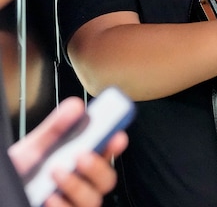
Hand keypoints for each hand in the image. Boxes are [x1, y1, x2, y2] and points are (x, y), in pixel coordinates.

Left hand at [8, 96, 127, 206]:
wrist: (3, 192)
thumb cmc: (22, 172)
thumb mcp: (35, 147)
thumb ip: (56, 128)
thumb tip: (76, 107)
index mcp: (81, 163)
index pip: (108, 154)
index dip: (116, 145)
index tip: (117, 135)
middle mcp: (82, 184)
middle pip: (107, 179)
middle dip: (98, 167)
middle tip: (82, 155)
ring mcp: (74, 202)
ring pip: (93, 199)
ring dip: (77, 186)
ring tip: (56, 172)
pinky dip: (62, 205)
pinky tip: (49, 197)